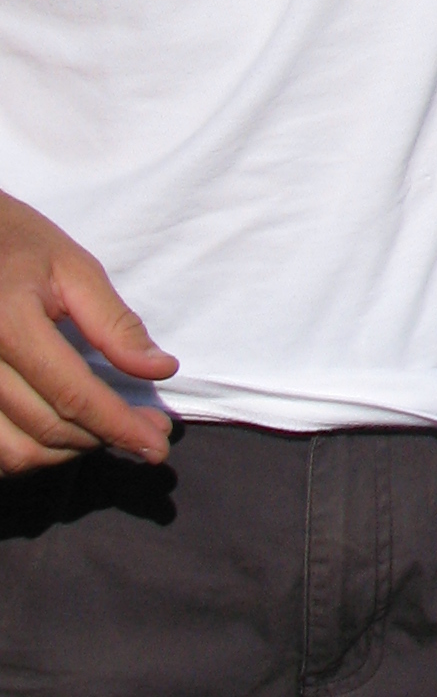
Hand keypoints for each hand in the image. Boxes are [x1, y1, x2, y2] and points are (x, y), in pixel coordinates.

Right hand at [0, 190, 176, 475]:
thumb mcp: (72, 267)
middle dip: (104, 439)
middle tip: (150, 434)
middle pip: (47, 428)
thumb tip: (160, 370)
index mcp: (9, 325)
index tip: (157, 447)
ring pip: (15, 452)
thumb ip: (114, 323)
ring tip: (108, 433)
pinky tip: (66, 436)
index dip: (118, 426)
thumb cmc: (17, 243)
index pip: (72, 394)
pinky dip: (30, 451)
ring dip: (69, 454)